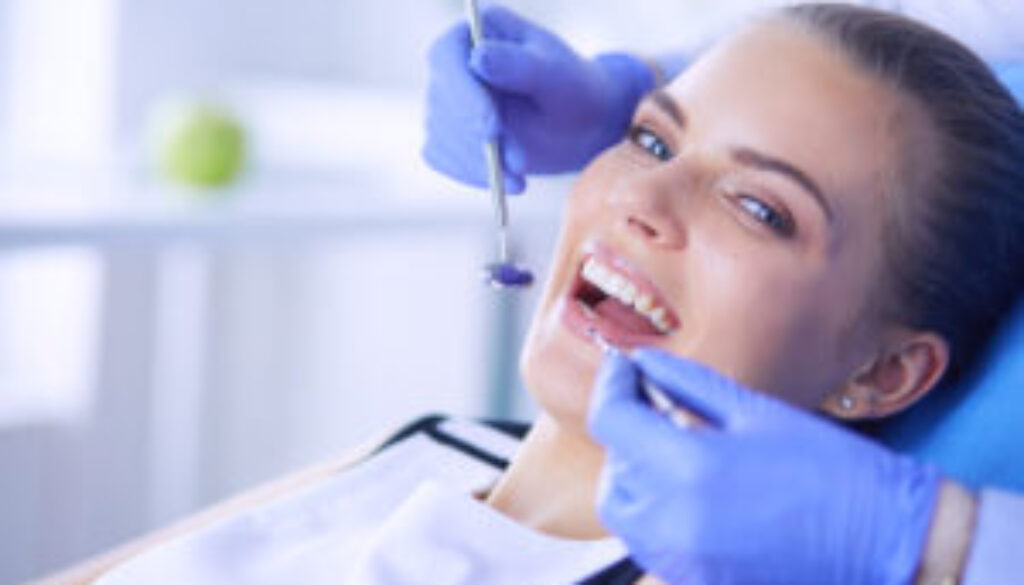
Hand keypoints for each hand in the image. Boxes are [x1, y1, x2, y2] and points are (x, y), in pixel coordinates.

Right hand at [423, 5, 654, 192]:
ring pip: (440, 134)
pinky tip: (505, 181)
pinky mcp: (446, 134)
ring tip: (522, 173)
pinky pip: (442, 157)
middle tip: (519, 163)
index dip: (463, 94)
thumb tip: (479, 57)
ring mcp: (445, 100)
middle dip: (477, 139)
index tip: (491, 130)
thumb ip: (518, 64)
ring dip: (479, 161)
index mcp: (476, 32)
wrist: (580, 124)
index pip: (447, 57)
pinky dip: (471, 174)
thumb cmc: (572, 89)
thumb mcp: (555, 74)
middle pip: (441, 101)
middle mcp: (452, 63)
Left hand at [587, 348, 940, 584]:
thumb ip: (687, 384)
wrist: (889, 540)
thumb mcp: (755, 411)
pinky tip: (696, 494)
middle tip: (656, 409)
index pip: (611, 420)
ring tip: (679, 453)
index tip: (623, 366)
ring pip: (625, 515)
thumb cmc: (831, 468)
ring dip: (637, 478)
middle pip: (612, 472)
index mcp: (688, 467)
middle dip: (624, 436)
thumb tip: (642, 362)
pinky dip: (657, 515)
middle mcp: (674, 521)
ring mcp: (683, 560)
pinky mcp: (698, 583)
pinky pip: (652, 545)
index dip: (611, 384)